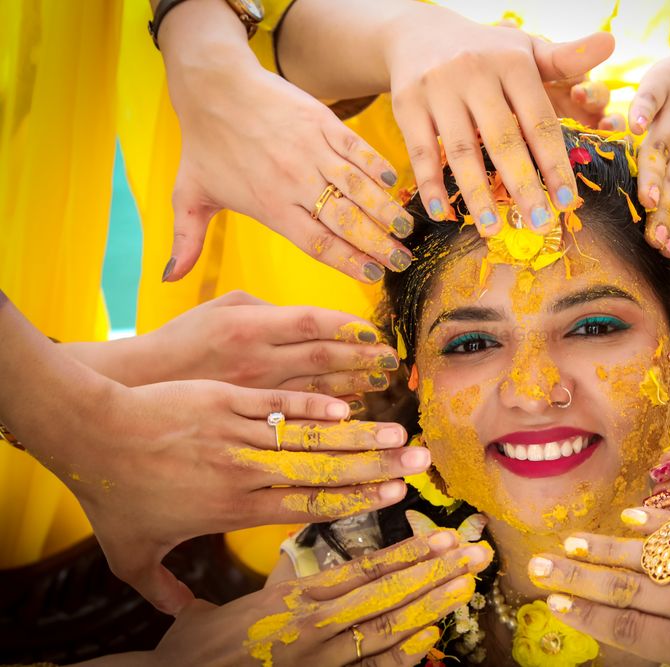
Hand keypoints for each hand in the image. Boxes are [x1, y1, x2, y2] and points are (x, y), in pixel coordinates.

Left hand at [46, 381, 426, 614]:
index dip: (356, 500)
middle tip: (419, 462)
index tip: (395, 495)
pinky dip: (311, 406)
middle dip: (377, 468)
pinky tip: (345, 405)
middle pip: (323, 472)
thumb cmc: (111, 496)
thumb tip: (180, 619)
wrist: (90, 435)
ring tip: (397, 430)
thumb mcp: (133, 555)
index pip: (308, 507)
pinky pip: (276, 405)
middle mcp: (245, 473)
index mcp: (234, 509)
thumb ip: (163, 590)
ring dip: (357, 434)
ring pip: (307, 437)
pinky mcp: (225, 401)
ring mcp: (237, 433)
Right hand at [141, 291, 398, 396]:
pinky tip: (354, 408)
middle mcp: (258, 359)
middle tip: (391, 358)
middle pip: (324, 356)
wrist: (144, 382)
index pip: (311, 321)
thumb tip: (314, 320)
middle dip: (363, 357)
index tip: (374, 329)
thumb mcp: (223, 308)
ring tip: (384, 380)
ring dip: (356, 383)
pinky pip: (301, 414)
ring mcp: (258, 392)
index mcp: (251, 325)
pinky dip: (329, 410)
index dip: (348, 325)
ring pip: (318, 387)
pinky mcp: (253, 417)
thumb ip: (271, 310)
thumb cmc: (186, 339)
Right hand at [147, 532, 490, 665]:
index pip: (365, 568)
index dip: (409, 552)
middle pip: (388, 594)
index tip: (443, 534)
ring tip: (465, 585)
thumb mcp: (242, 603)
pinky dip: (404, 653)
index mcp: (294, 597)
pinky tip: (431, 637)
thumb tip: (300, 548)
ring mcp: (320, 660)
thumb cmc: (203, 646)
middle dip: (436, 572)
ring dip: (432, 605)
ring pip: (387, 628)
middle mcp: (313, 626)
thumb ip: (280, 576)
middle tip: (473, 554)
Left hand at [160, 9, 412, 283]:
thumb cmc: (203, 143)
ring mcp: (311, 150)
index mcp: (268, 205)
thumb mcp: (188, 195)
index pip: (316, 242)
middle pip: (344, 220)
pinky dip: (378, 166)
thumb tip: (170, 280)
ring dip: (385, 209)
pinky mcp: (322, 123)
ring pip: (357, 187)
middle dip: (377, 244)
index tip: (373, 276)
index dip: (348, 261)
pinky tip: (396, 184)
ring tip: (408, 229)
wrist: (213, 84)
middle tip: (402, 261)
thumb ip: (187, 241)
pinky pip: (357, 149)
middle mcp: (293, 181)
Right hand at [385, 9, 613, 234]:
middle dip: (523, 186)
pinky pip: (421, 152)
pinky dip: (431, 185)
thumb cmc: (486, 52)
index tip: (568, 201)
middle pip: (503, 140)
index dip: (554, 164)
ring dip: (477, 195)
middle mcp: (474, 72)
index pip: (539, 121)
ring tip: (493, 229)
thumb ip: (566, 58)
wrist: (418, 33)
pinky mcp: (406, 104)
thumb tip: (611, 43)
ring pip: (461, 150)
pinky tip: (443, 213)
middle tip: (540, 225)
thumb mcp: (525, 49)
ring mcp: (437, 89)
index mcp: (512, 62)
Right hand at [527, 507, 669, 665]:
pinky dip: (658, 523)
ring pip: (645, 557)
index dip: (588, 614)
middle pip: (623, 591)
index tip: (556, 601)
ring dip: (605, 548)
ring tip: (570, 540)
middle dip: (577, 578)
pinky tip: (632, 516)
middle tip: (539, 565)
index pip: (627, 629)